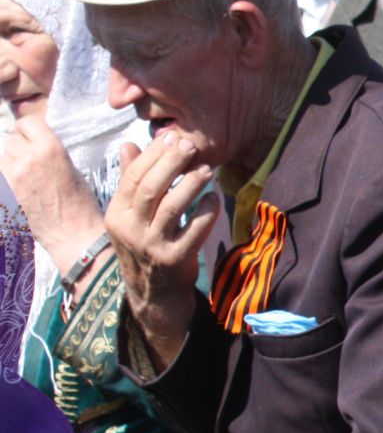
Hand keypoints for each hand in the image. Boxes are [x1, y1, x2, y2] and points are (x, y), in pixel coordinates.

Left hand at [0, 113, 105, 269]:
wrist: (73, 234)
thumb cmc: (79, 201)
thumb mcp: (71, 166)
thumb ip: (48, 149)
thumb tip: (31, 138)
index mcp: (50, 149)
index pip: (27, 122)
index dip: (31, 130)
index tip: (35, 138)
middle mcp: (27, 159)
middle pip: (12, 139)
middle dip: (21, 147)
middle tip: (34, 163)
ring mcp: (11, 176)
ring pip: (3, 156)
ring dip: (12, 162)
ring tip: (28, 178)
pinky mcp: (3, 192)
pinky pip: (1, 174)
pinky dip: (8, 178)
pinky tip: (21, 190)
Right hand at [104, 135, 217, 367]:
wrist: (153, 295)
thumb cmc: (144, 246)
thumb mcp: (130, 216)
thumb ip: (131, 180)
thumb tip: (128, 144)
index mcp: (116, 215)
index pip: (132, 178)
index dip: (152, 155)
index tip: (171, 138)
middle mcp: (130, 229)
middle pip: (150, 188)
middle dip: (170, 163)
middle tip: (190, 146)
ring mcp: (151, 246)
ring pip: (171, 207)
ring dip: (190, 184)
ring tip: (206, 169)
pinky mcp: (174, 259)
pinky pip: (194, 231)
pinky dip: (206, 212)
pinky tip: (215, 197)